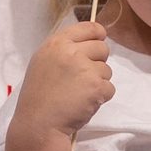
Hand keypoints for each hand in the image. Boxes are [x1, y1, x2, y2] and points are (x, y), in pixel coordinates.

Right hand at [9, 20, 112, 142]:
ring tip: (78, 92)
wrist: (40, 123)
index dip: (97, 34)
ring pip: (107, 70)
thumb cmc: (40, 95)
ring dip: (98, 81)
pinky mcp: (97, 86)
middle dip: (98, 62)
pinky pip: (110, 88)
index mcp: (56, 43)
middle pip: (103, 48)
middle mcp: (71, 52)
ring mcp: (85, 69)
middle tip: (83, 77)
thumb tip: (92, 41)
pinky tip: (84, 102)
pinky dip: (101, 96)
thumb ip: (65, 50)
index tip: (99, 40)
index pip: (88, 27)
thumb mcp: (44, 62)